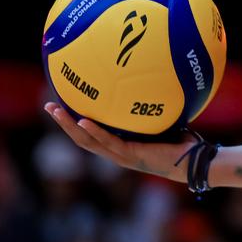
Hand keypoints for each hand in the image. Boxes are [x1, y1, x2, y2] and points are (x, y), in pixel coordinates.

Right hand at [43, 102, 192, 183]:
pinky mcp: (131, 156)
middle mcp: (117, 153)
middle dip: (63, 124)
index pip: (92, 136)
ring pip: (87, 142)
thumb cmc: (182, 143)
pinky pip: (109, 142)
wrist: (194, 162)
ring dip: (69, 126)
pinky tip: (83, 119)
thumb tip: (150, 79)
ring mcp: (122, 157)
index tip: (64, 107)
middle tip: (48, 106)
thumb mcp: (162, 122)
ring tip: (55, 110)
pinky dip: (95, 131)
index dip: (75, 124)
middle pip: (81, 139)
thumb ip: (151, 108)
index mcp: (121, 147)